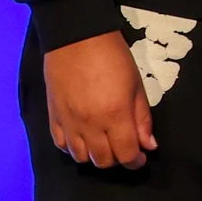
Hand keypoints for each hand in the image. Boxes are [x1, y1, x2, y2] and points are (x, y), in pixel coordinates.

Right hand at [44, 32, 154, 169]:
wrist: (77, 39)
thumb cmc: (114, 57)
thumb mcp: (137, 85)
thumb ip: (142, 118)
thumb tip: (148, 145)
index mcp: (115, 115)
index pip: (125, 154)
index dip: (135, 161)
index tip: (141, 158)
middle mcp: (90, 125)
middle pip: (103, 160)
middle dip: (118, 159)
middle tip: (125, 149)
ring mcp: (69, 123)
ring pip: (81, 157)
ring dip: (96, 156)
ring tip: (105, 144)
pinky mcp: (53, 117)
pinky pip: (61, 145)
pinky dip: (74, 149)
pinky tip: (84, 140)